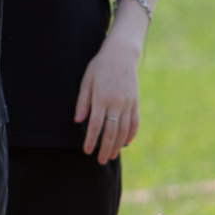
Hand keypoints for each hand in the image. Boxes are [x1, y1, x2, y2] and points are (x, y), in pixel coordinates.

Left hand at [74, 38, 141, 163]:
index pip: (95, 125)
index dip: (91, 140)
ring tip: (111, 156)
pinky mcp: (135, 102)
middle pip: (111, 132)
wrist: (121, 54)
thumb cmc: (100, 66)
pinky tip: (126, 143)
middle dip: (105, 148)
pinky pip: (134, 122)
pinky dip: (131, 134)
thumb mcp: (86, 80)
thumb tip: (78, 121)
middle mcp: (116, 103)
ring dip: (117, 145)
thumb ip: (82, 101)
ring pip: (124, 130)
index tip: (86, 151)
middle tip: (100, 161)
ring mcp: (128, 103)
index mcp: (101, 98)